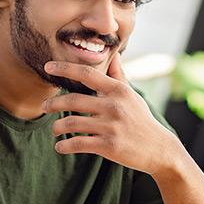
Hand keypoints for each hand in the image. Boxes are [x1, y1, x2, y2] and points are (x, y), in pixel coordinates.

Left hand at [42, 55, 178, 175]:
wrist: (159, 149)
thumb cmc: (141, 120)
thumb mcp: (132, 96)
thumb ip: (119, 76)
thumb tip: (114, 54)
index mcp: (117, 90)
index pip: (86, 74)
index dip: (64, 69)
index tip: (48, 66)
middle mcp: (113, 106)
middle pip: (73, 100)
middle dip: (53, 103)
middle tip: (44, 106)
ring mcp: (111, 126)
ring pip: (72, 123)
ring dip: (57, 127)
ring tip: (55, 129)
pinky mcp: (109, 146)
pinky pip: (78, 144)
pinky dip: (64, 146)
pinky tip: (60, 147)